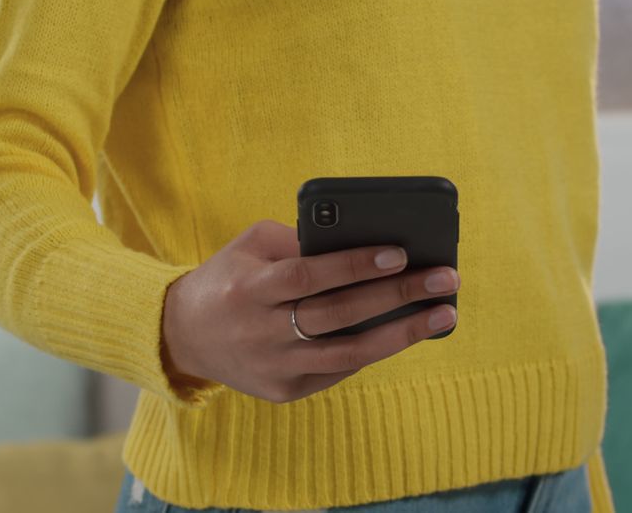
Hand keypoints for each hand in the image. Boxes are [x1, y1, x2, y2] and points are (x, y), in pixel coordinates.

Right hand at [161, 219, 459, 403]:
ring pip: (349, 354)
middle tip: (446, 280)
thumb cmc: (232, 277)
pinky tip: (409, 331)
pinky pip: (339, 369)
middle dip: (398, 297)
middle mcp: (261, 331)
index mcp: (250, 288)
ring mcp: (274, 367)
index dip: (354, 265)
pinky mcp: (284, 391)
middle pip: (339, 315)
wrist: (185, 334)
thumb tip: (368, 242)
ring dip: (403, 334)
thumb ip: (301, 241)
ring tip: (444, 315)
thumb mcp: (252, 246)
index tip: (400, 253)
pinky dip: (376, 349)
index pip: (308, 276)